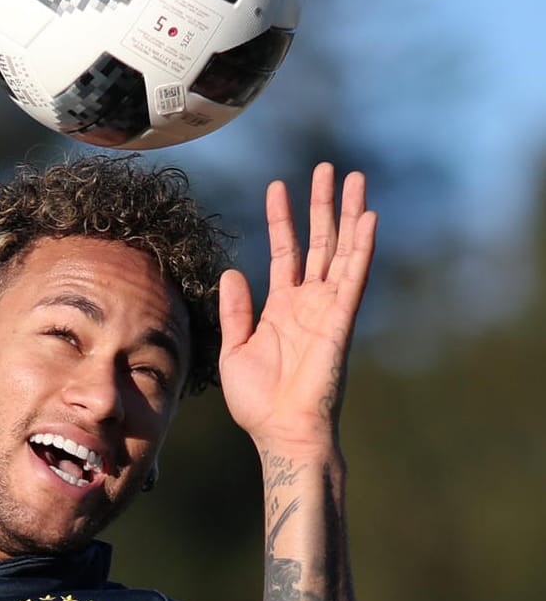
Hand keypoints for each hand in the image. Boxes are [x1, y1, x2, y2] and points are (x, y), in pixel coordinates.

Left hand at [219, 163, 377, 456]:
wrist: (281, 432)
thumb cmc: (258, 401)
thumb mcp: (234, 349)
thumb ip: (236, 310)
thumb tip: (232, 273)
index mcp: (281, 307)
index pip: (284, 251)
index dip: (282, 218)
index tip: (277, 186)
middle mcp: (308, 302)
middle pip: (319, 242)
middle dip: (322, 205)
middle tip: (327, 168)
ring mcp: (327, 309)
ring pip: (341, 250)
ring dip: (348, 214)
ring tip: (353, 178)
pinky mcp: (341, 320)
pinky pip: (354, 277)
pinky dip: (362, 247)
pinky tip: (369, 218)